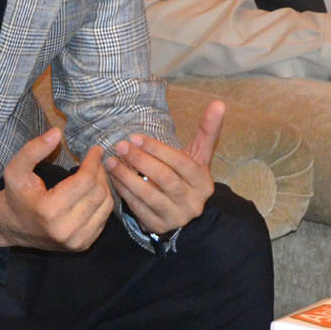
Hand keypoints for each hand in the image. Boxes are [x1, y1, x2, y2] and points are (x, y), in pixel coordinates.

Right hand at [0, 126, 114, 251]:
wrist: (12, 227)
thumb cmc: (15, 196)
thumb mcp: (16, 169)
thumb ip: (34, 149)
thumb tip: (57, 132)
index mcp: (49, 210)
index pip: (85, 181)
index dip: (93, 162)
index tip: (96, 149)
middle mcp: (65, 230)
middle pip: (98, 193)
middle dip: (101, 173)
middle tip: (96, 160)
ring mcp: (76, 241)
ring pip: (105, 207)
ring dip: (105, 186)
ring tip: (97, 173)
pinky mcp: (82, 245)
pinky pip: (103, 219)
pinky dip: (103, 202)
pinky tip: (95, 191)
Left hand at [107, 98, 226, 235]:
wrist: (185, 214)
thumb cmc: (188, 178)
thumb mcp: (199, 157)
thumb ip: (207, 131)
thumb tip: (219, 103)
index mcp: (203, 182)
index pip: (181, 163)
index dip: (158, 149)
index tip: (135, 137)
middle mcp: (192, 202)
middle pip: (165, 179)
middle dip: (140, 160)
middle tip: (120, 146)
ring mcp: (175, 217)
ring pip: (149, 196)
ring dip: (127, 177)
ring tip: (111, 161)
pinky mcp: (158, 227)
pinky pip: (138, 208)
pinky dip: (124, 192)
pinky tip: (113, 178)